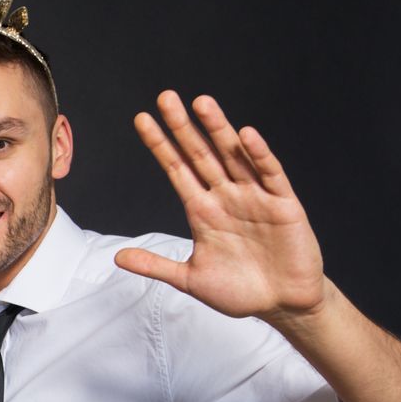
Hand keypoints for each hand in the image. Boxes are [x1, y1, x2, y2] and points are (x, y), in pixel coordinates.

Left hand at [117, 92, 325, 327]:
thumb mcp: (190, 279)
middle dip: (183, 127)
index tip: (141, 120)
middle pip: (200, 154)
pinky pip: (270, 174)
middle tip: (165, 97)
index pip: (176, 169)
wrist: (282, 304)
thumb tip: (117, 258)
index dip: (160, 145)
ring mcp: (254, 197)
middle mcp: (226, 196)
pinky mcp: (283, 205)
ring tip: (201, 103)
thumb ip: (156, 266)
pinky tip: (246, 135)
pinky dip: (259, 155)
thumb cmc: (239, 291)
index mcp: (203, 210)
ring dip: (218, 130)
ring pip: (233, 156)